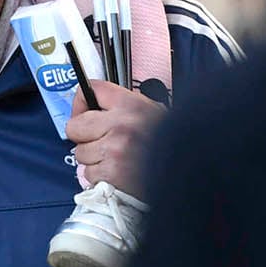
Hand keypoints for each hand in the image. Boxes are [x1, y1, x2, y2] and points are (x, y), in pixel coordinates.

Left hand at [66, 80, 163, 196]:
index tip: (83, 111)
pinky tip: (118, 175)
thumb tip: (93, 109)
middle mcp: (121, 125)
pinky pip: (89, 174)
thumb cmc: (172, 144)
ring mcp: (115, 150)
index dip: (82, 102)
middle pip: (75, 126)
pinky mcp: (111, 174)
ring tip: (116, 160)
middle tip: (100, 141)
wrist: (190, 172)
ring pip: (81, 153)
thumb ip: (123, 108)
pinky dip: (100, 177)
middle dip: (84, 136)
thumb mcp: (153, 113)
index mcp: (132, 105)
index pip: (92, 89)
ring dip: (94, 159)